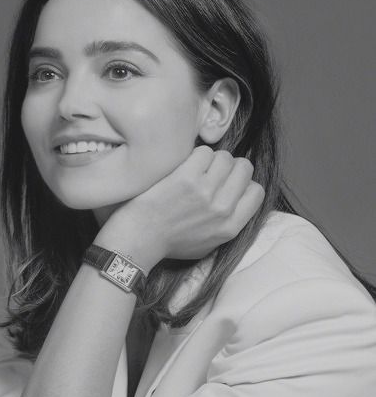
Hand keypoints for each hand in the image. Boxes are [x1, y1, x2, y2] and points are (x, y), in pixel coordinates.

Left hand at [96, 147, 264, 270]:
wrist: (139, 239)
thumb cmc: (170, 243)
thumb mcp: (209, 245)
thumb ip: (228, 225)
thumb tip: (239, 202)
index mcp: (231, 227)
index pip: (256, 191)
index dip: (243, 184)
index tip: (228, 184)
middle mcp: (222, 209)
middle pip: (244, 168)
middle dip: (230, 166)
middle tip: (211, 172)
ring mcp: (205, 192)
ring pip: (225, 157)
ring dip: (211, 159)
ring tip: (195, 169)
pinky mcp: (186, 178)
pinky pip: (204, 152)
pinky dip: (194, 155)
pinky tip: (183, 166)